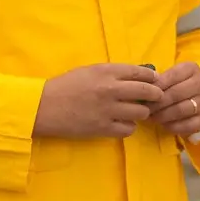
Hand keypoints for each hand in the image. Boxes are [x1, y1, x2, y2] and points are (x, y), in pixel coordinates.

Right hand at [33, 63, 162, 138]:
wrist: (44, 107)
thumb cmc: (66, 85)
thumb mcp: (90, 71)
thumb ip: (113, 72)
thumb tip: (137, 75)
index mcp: (107, 72)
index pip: (141, 72)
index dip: (152, 77)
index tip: (155, 80)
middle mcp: (111, 89)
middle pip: (147, 92)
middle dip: (155, 95)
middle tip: (155, 98)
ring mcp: (108, 110)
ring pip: (141, 112)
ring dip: (141, 112)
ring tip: (134, 111)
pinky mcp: (103, 128)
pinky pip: (129, 129)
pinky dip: (129, 127)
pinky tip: (123, 123)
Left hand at [149, 61, 199, 136]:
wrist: (199, 98)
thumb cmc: (178, 84)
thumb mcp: (171, 76)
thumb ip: (159, 80)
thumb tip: (142, 90)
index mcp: (191, 69)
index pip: (171, 76)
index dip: (155, 86)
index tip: (143, 94)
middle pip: (175, 94)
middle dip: (156, 103)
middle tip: (144, 109)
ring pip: (179, 110)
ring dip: (162, 115)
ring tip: (151, 117)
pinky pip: (186, 125)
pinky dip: (171, 126)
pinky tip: (163, 124)